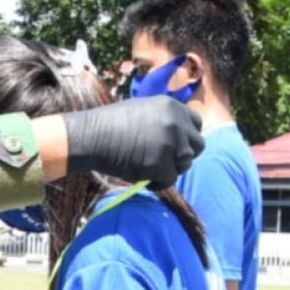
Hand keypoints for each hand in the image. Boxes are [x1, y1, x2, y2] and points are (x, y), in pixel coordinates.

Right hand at [63, 98, 203, 187]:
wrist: (91, 136)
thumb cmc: (109, 124)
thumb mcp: (143, 110)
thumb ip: (164, 120)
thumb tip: (177, 137)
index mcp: (173, 107)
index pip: (197, 124)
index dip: (186, 137)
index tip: (174, 145)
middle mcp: (177, 123)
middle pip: (198, 146)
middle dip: (183, 154)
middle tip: (164, 160)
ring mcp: (171, 144)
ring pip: (185, 164)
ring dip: (170, 168)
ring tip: (149, 168)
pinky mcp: (161, 164)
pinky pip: (170, 179)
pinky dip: (158, 182)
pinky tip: (142, 176)